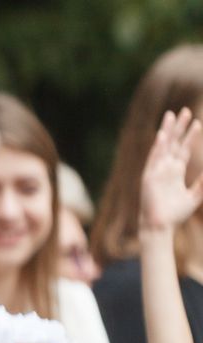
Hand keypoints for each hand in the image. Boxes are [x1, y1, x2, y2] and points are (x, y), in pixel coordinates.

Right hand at [141, 109, 202, 235]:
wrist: (160, 227)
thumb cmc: (176, 215)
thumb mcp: (196, 195)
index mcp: (175, 172)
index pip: (184, 149)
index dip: (190, 136)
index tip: (197, 123)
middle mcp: (166, 169)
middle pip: (173, 143)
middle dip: (179, 127)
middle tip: (185, 111)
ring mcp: (157, 171)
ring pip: (163, 146)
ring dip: (167, 131)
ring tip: (171, 115)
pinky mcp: (149, 177)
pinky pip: (154, 159)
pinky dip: (158, 147)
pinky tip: (162, 135)